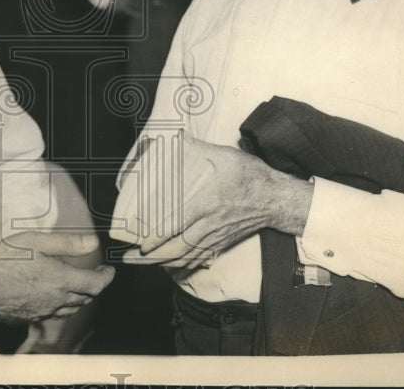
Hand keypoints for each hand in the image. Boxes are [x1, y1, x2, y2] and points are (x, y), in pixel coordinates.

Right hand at [0, 231, 114, 324]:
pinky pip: (54, 314)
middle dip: (94, 286)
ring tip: (79, 286)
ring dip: (80, 298)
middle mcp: (57, 300)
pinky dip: (62, 306)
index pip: (96, 284)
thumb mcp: (37, 241)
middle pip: (86, 298)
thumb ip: (67, 243)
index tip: (109, 271)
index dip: (106, 278)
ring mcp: (44, 312)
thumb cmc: (6, 260)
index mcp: (62, 280)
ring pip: (72, 309)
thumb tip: (93, 244)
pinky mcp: (31, 318)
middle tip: (96, 276)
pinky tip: (54, 297)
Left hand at [123, 132, 312, 269]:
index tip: (142, 242)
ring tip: (140, 263)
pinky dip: (180, 264)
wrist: (274, 197)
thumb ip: (194, 149)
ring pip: (186, 255)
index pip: (180, 222)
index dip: (160, 235)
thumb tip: (171, 137)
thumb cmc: (245, 173)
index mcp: (208, 201)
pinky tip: (167, 266)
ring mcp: (216, 236)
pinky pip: (197, 258)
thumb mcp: (221, 155)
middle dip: (152, 255)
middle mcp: (210, 223)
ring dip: (161, 262)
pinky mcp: (221, 243)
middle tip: (128, 258)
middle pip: (179, 246)